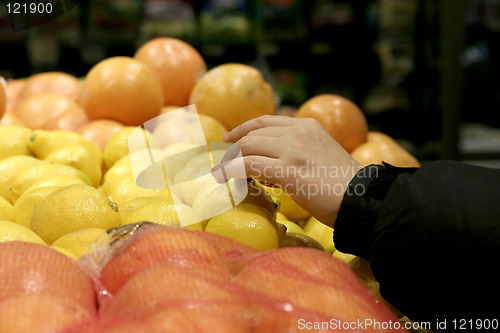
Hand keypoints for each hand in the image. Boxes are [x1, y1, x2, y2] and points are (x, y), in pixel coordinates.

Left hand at [211, 115, 362, 225]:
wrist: (362, 198)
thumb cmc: (343, 184)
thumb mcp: (322, 154)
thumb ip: (301, 149)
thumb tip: (277, 161)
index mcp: (307, 126)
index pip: (265, 122)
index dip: (243, 130)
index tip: (230, 139)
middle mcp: (298, 132)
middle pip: (253, 134)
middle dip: (233, 147)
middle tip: (221, 159)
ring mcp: (292, 150)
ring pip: (248, 148)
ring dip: (229, 160)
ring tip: (218, 171)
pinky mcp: (288, 171)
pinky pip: (248, 166)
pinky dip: (230, 170)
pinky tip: (221, 176)